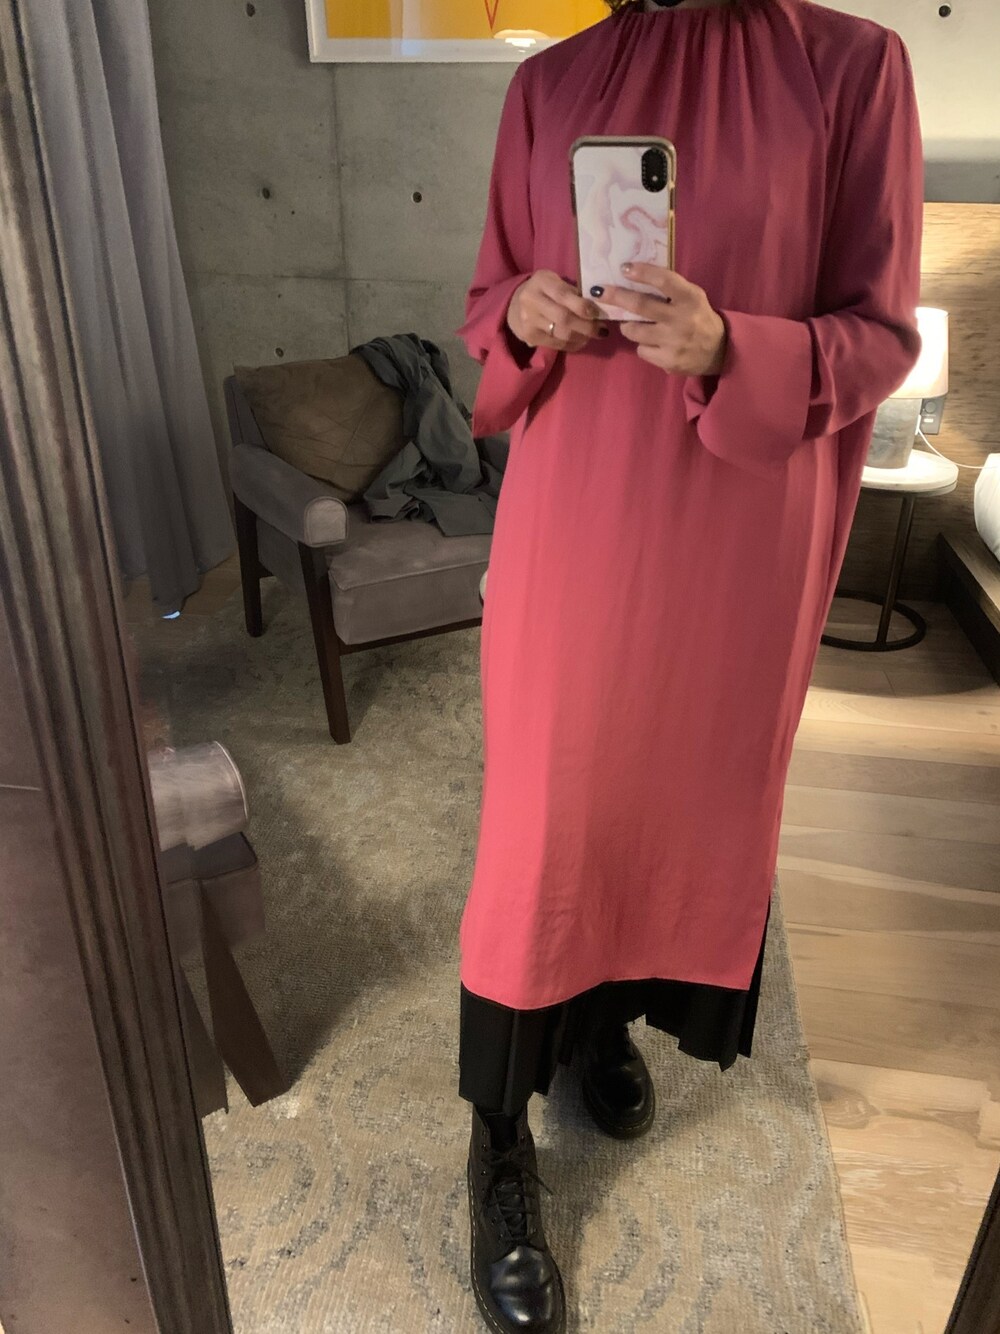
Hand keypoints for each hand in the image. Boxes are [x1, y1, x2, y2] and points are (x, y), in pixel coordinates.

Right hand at [507, 270, 606, 352]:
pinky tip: (581, 341)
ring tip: (594, 335)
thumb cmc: (542, 290)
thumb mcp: (553, 281)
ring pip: (562, 334)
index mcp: (541, 281)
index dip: (583, 306)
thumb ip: (570, 290)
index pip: (564, 295)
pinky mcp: (530, 337)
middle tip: (601, 329)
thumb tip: (596, 305)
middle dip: (587, 326)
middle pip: (564, 318)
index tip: (598, 313)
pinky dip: (573, 344)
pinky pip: (557, 344)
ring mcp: (529, 321)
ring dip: (582, 337)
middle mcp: (532, 301)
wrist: (513, 305)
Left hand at [604, 264, 727, 376]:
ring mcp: (674, 342)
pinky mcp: (668, 361)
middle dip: (616, 297)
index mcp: (690, 298)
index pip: (664, 280)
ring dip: (628, 325)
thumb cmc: (698, 318)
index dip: (643, 273)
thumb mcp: (692, 297)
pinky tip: (653, 343)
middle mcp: (681, 319)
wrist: (718, 351)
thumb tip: (633, 276)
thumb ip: (670, 289)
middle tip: (600, 292)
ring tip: (633, 324)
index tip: (624, 268)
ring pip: (634, 331)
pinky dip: (642, 345)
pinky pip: (642, 350)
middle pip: (641, 306)